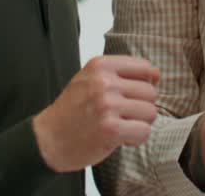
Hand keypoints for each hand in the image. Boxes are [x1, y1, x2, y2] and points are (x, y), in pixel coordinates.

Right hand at [32, 55, 159, 171]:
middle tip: (121, 116)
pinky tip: (120, 138)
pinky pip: (144, 131)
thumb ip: (120, 73)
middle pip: (150, 92)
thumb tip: (156, 74)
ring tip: (119, 126)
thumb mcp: (90, 79)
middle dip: (141, 107)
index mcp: (100, 65)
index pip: (145, 68)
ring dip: (139, 123)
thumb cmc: (73, 110)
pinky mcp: (111, 129)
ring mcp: (107, 105)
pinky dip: (136, 138)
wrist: (48, 139)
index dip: (145, 85)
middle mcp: (104, 82)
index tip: (131, 96)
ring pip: (150, 112)